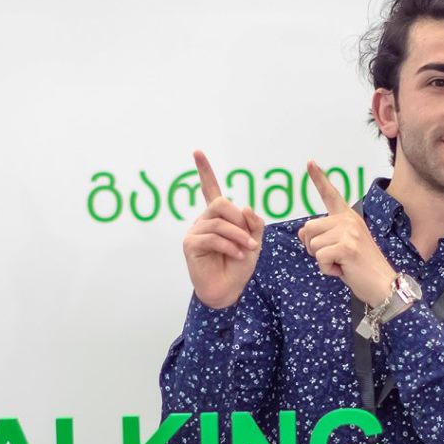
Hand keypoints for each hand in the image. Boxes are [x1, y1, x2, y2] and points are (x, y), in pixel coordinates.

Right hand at [183, 150, 265, 309]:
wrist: (228, 290)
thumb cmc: (239, 265)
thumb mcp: (254, 241)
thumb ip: (253, 223)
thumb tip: (245, 208)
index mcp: (218, 216)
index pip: (210, 189)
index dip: (204, 171)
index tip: (197, 152)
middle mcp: (203, 220)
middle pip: (221, 203)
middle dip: (239, 219)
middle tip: (250, 238)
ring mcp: (195, 232)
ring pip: (219, 221)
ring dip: (239, 235)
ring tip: (248, 249)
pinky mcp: (190, 245)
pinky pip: (213, 237)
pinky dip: (230, 246)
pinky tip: (238, 255)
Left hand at [299, 161, 397, 306]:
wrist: (383, 285)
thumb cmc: (361, 268)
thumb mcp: (343, 246)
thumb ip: (326, 235)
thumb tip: (303, 233)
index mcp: (348, 217)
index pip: (330, 194)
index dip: (318, 178)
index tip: (309, 162)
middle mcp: (348, 220)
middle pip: (307, 229)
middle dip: (312, 248)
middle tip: (334, 257)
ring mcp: (349, 232)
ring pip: (312, 245)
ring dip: (321, 261)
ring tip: (342, 263)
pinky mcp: (347, 246)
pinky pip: (320, 258)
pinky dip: (327, 269)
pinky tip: (343, 270)